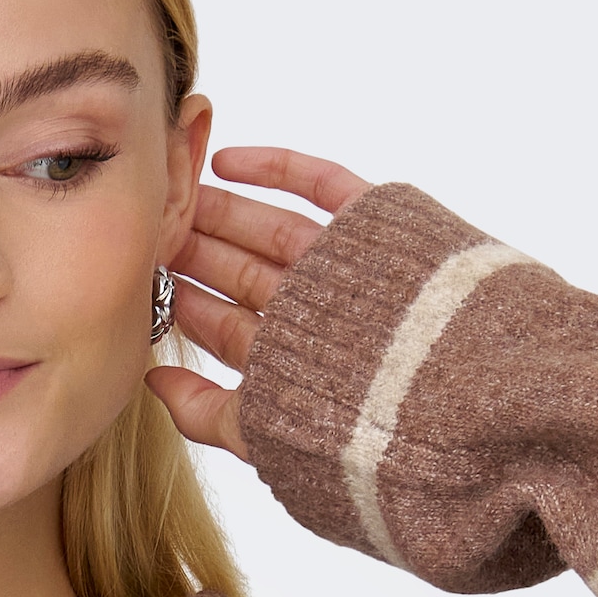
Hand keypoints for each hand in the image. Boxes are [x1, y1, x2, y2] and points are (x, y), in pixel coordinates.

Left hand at [147, 150, 373, 459]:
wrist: (455, 395)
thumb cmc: (362, 430)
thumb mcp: (266, 434)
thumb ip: (207, 413)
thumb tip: (151, 382)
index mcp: (301, 367)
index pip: (231, 330)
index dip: (187, 304)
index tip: (142, 282)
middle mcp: (324, 318)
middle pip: (247, 277)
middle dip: (199, 254)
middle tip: (151, 227)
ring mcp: (351, 268)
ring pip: (275, 230)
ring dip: (225, 211)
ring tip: (178, 192)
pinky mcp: (380, 222)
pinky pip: (321, 185)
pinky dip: (275, 169)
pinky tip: (225, 162)